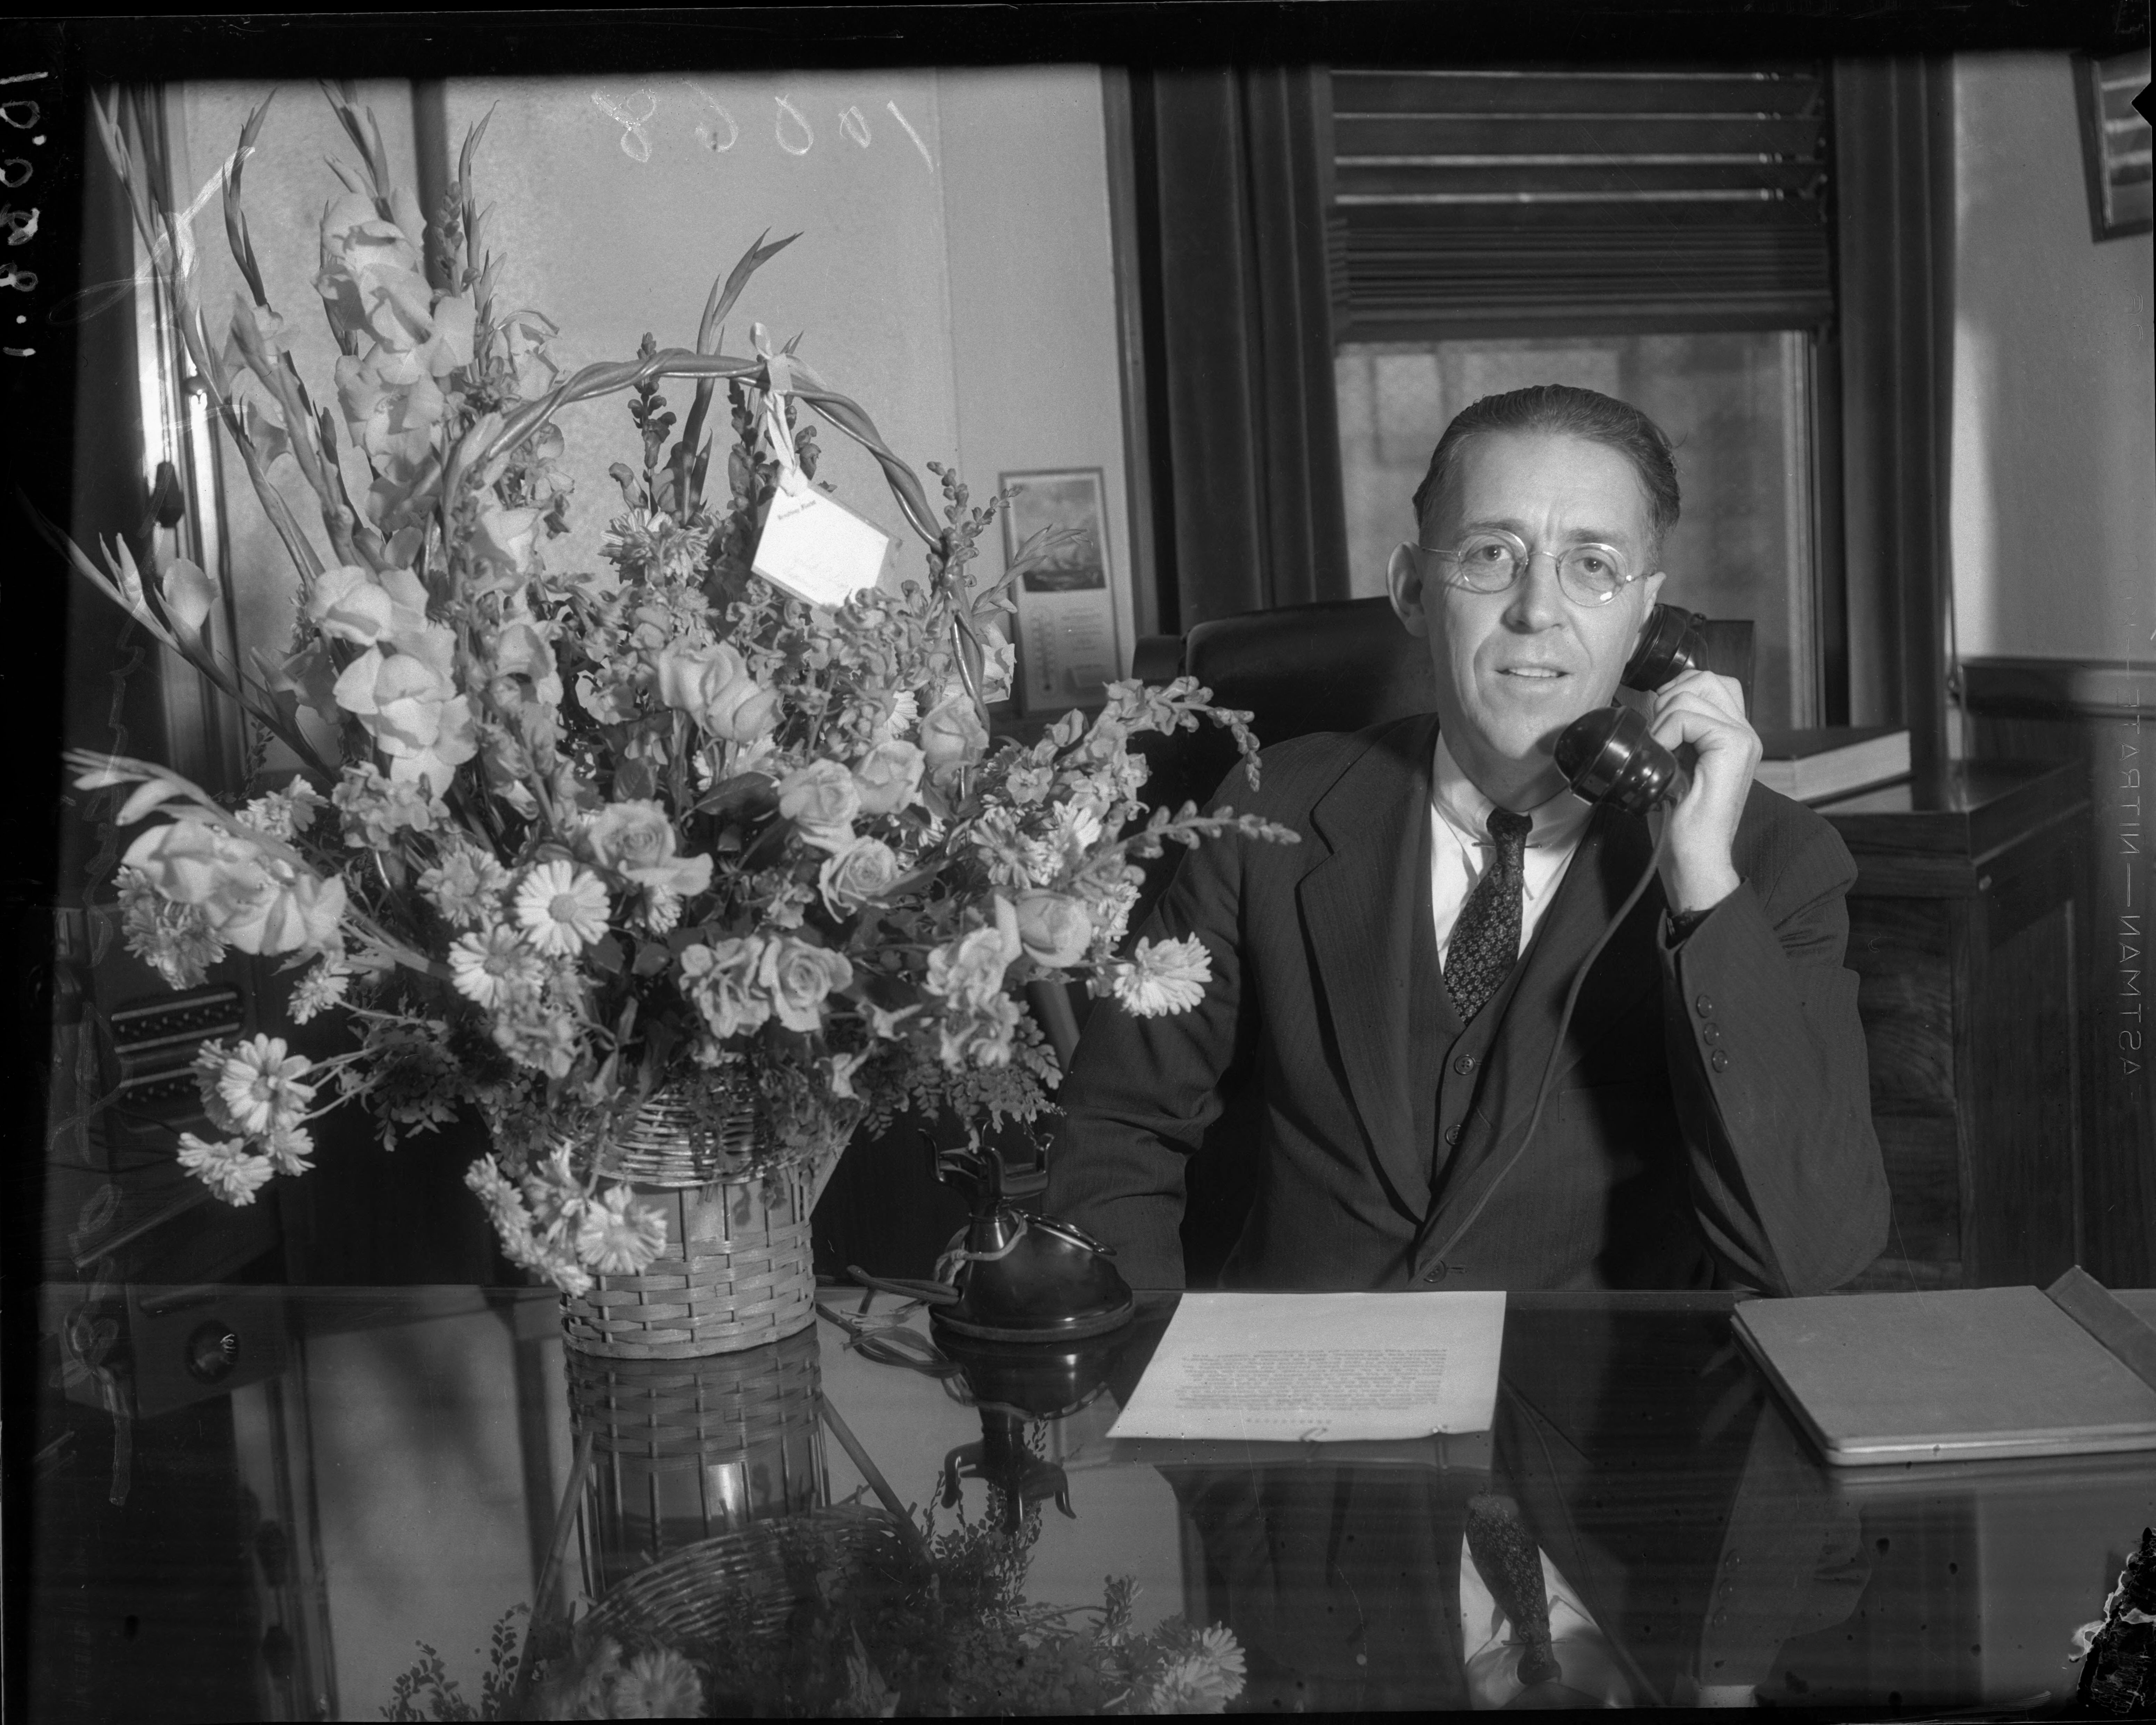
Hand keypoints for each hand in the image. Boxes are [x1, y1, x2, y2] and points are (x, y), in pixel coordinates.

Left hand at [1647, 668, 1758, 914]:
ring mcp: (1744, 737)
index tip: (1657, 728)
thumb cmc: (1680, 818)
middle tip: (1658, 736)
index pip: (1706, 682)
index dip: (1674, 693)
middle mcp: (1745, 731)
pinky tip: (1663, 756)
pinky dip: (1666, 731)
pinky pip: (1689, 716)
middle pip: (1704, 678)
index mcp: (1733, 733)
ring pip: (1694, 691)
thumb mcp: (1673, 762)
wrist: (1696, 857)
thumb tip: (1651, 699)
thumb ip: (1673, 730)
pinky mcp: (1735, 747)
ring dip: (1664, 717)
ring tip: (1661, 751)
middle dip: (1668, 697)